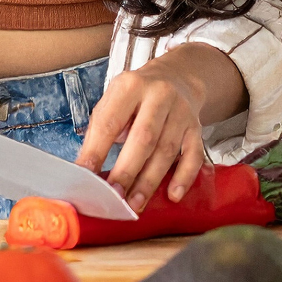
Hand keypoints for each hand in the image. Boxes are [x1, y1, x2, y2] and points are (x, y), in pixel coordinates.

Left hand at [76, 43, 246, 212]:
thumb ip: (100, 131)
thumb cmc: (137, 97)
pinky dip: (183, 177)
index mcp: (130, 86)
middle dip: (127, 171)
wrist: (177, 77)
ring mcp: (181, 111)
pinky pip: (194, 155)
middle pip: (143, 137)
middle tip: (114, 197)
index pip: (110, 121)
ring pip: (166, 150)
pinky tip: (173, 196)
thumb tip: (85, 169)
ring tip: (134, 204)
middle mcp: (158, 95)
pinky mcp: (196, 127)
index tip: (86, 176)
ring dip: (149, 181)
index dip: (96, 151)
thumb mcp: (114, 101)